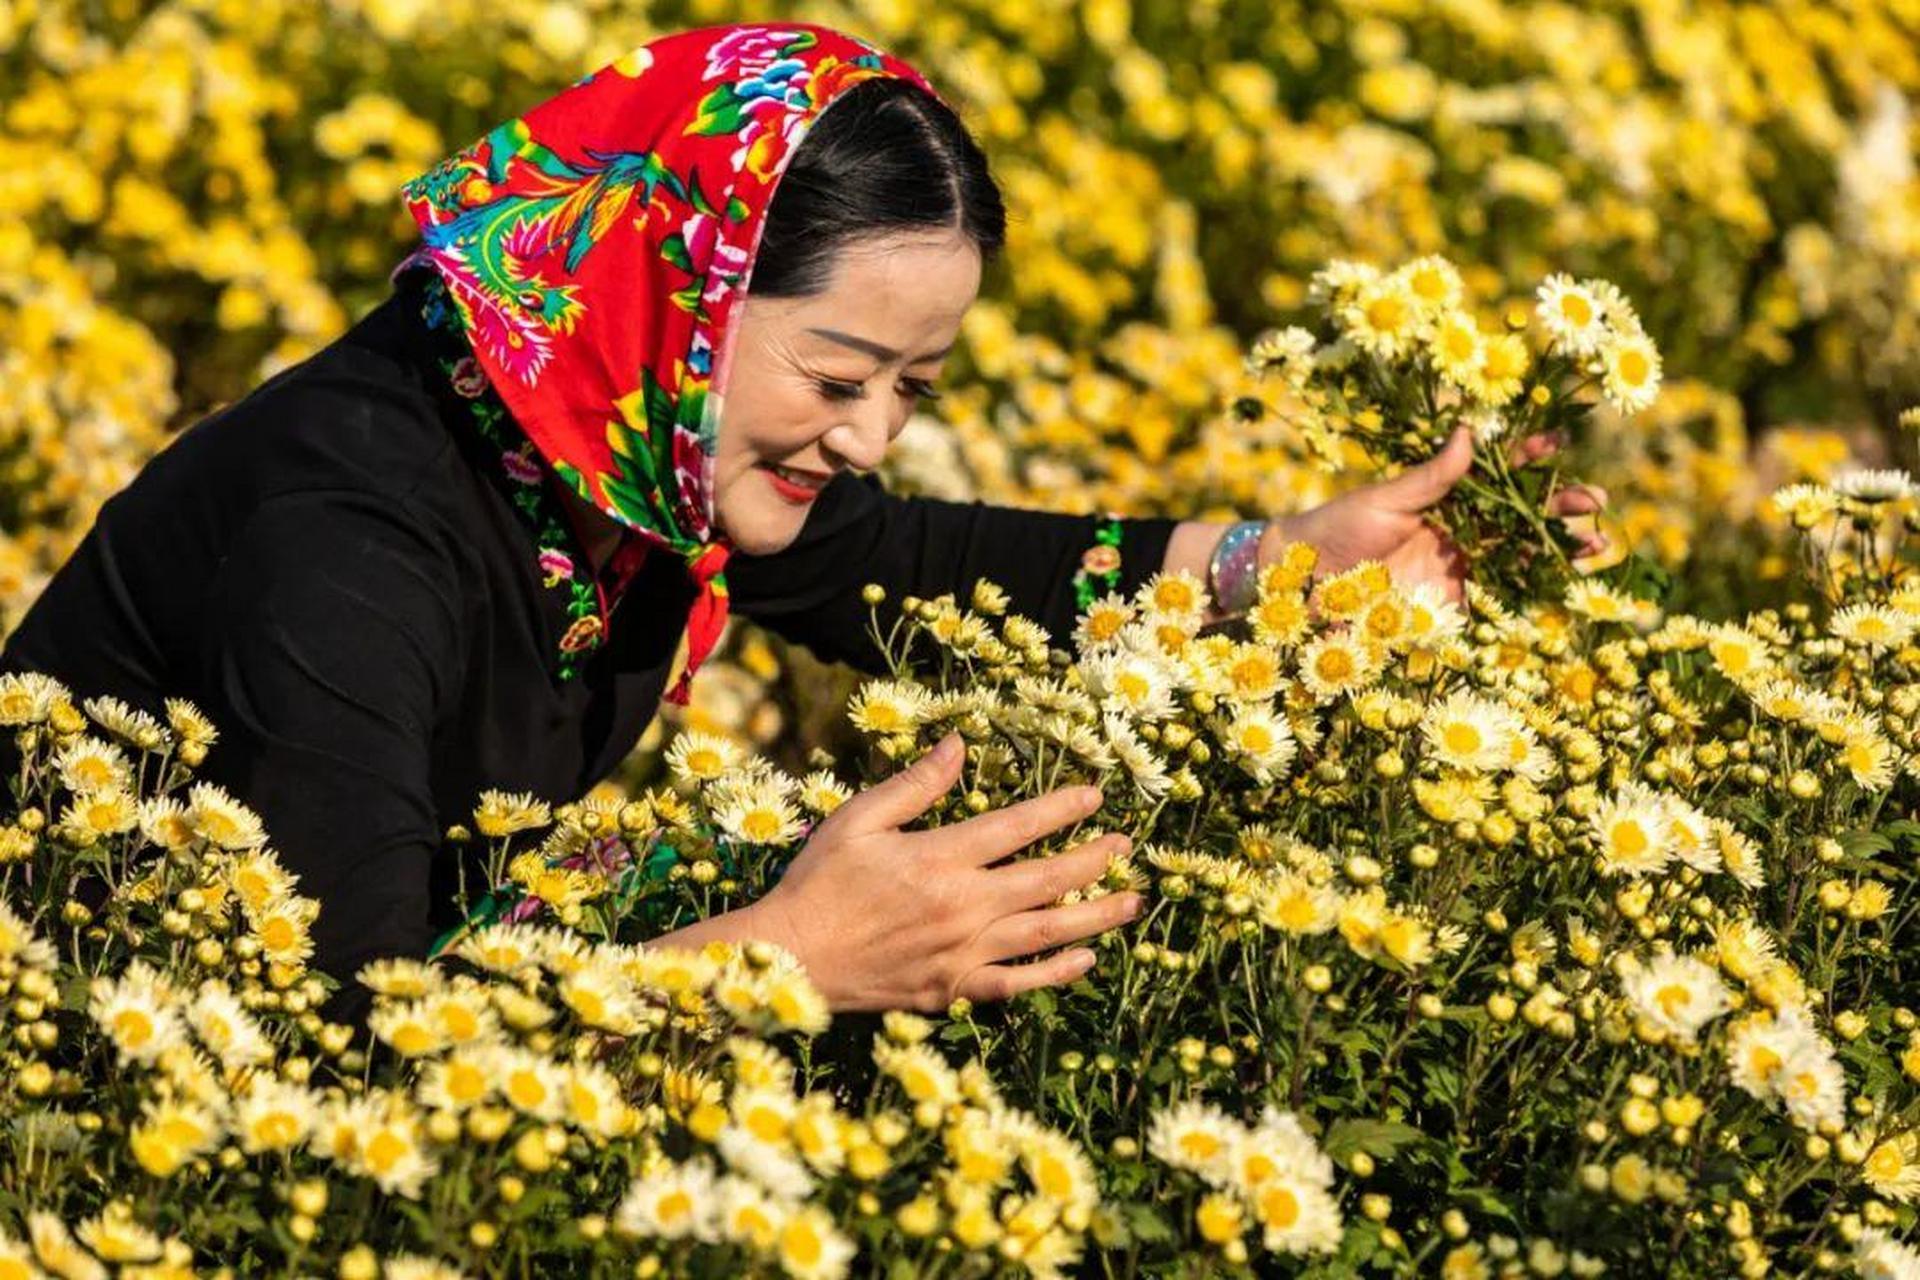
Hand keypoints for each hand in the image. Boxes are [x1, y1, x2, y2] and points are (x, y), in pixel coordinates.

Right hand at [741, 733, 1140, 1012]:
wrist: (791, 959)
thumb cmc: (819, 884)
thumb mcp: (859, 820)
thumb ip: (916, 786)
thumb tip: (959, 746)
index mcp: (941, 859)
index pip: (1018, 827)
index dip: (1062, 809)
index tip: (1095, 796)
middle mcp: (963, 907)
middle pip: (1047, 879)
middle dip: (1094, 860)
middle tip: (1127, 845)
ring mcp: (963, 953)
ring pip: (1046, 933)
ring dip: (1095, 915)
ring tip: (1132, 901)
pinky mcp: (953, 990)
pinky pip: (1018, 982)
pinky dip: (1056, 972)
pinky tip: (1085, 960)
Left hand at [1267, 426, 1608, 602]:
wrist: (1298, 583)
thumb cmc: (1335, 529)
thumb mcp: (1384, 499)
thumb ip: (1432, 476)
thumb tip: (1470, 430)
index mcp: (1442, 497)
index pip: (1495, 474)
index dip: (1527, 461)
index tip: (1557, 447)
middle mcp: (1456, 531)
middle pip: (1519, 517)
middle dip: (1560, 508)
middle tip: (1597, 502)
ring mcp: (1455, 569)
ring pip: (1518, 557)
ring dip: (1557, 551)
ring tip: (1597, 543)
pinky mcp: (1448, 607)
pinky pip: (1496, 599)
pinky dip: (1530, 591)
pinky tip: (1564, 583)